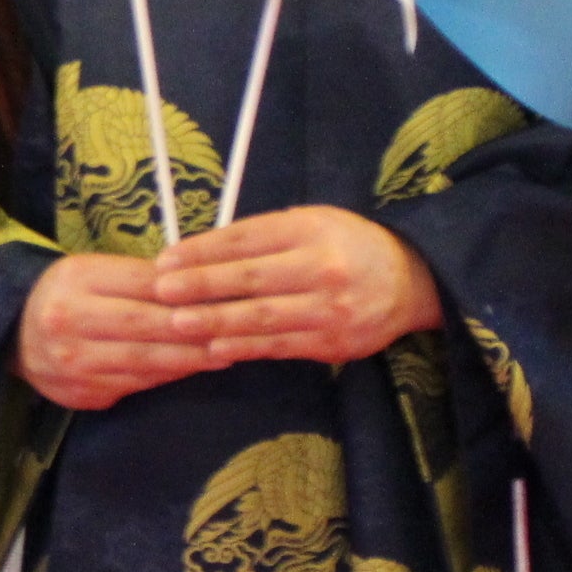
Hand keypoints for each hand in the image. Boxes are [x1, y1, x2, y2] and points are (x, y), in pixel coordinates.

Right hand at [15, 252, 226, 411]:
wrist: (12, 335)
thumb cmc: (65, 294)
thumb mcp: (92, 271)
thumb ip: (138, 278)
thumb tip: (197, 288)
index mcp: (75, 281)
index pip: (143, 285)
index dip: (187, 293)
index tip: (225, 296)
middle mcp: (69, 322)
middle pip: (146, 327)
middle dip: (196, 331)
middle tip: (235, 331)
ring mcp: (72, 364)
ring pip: (145, 363)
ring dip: (189, 360)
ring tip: (224, 353)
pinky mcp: (80, 394)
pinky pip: (134, 385)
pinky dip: (165, 376)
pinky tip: (189, 368)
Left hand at [149, 205, 442, 365]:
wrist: (410, 282)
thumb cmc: (346, 246)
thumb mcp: (311, 222)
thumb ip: (262, 236)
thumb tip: (200, 252)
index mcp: (311, 230)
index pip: (246, 239)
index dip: (202, 251)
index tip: (166, 260)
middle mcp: (322, 268)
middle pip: (251, 278)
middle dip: (201, 286)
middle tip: (161, 292)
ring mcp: (329, 309)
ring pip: (263, 317)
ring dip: (216, 322)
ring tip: (178, 323)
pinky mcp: (333, 343)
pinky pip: (280, 346)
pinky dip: (245, 348)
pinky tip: (215, 349)